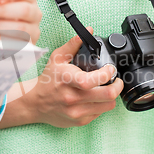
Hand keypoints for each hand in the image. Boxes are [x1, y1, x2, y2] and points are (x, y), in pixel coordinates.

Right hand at [0, 28, 123, 128]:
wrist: (35, 103)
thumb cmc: (48, 80)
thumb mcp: (57, 58)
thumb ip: (73, 44)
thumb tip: (89, 32)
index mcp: (67, 80)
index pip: (92, 80)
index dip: (107, 74)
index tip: (110, 68)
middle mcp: (72, 98)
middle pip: (107, 95)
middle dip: (118, 85)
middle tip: (117, 80)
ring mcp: (77, 111)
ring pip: (108, 105)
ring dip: (111, 95)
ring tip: (107, 88)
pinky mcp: (80, 121)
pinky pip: (100, 113)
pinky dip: (102, 104)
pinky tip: (96, 98)